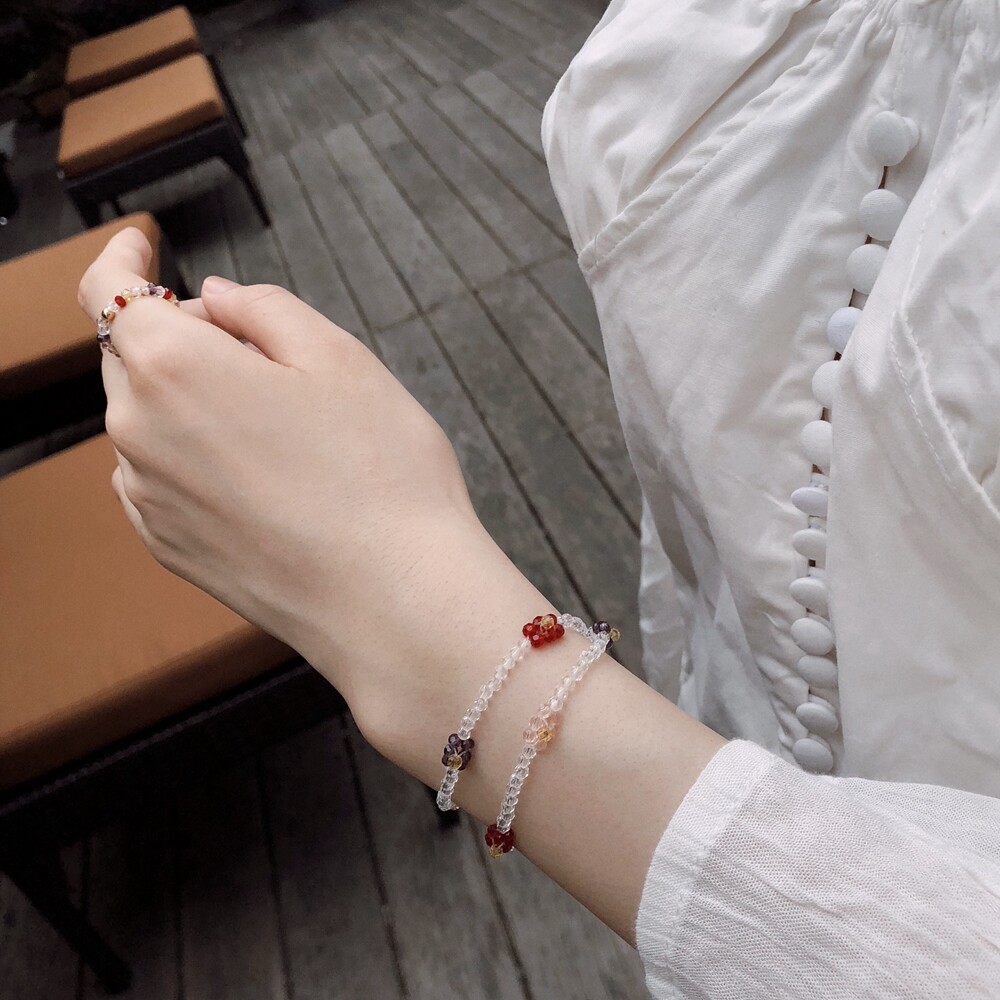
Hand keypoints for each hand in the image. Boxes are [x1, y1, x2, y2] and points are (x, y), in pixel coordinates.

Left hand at [78, 227, 478, 704]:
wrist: (395, 601)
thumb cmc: (381, 477)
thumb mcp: (340, 358)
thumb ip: (263, 308)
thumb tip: (214, 299)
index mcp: (174, 367)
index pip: (109, 290)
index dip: (123, 257)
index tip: (139, 244)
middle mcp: (138, 432)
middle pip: (135, 356)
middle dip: (182, 336)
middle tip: (262, 352)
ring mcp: (146, 498)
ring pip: (150, 419)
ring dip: (192, 403)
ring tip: (282, 433)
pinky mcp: (167, 547)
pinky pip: (160, 476)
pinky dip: (193, 457)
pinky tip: (264, 480)